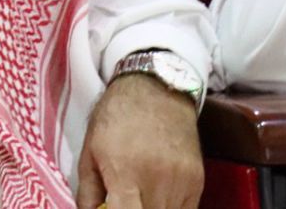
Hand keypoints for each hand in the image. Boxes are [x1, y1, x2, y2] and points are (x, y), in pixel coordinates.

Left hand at [76, 73, 203, 208]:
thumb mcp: (90, 151)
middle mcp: (156, 181)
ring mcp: (181, 182)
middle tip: (126, 202)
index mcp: (125, 173)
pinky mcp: (198, 181)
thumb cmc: (116, 118)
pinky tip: (157, 199)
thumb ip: (88, 192)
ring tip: (141, 198)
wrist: (156, 88)